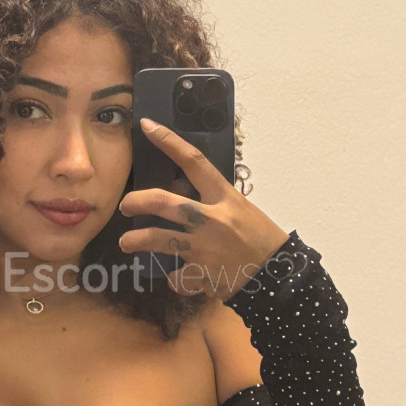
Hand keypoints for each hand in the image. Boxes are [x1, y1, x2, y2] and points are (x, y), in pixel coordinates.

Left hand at [118, 117, 289, 298]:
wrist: (279, 274)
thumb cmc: (262, 238)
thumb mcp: (240, 210)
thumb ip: (212, 202)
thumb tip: (181, 195)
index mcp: (225, 198)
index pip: (194, 162)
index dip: (169, 141)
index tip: (147, 126)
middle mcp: (212, 219)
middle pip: (163, 202)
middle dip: (137, 201)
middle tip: (125, 204)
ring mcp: (204, 248)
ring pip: (158, 239)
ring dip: (136, 241)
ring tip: (127, 242)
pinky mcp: (202, 275)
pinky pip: (178, 277)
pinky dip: (176, 278)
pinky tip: (179, 278)